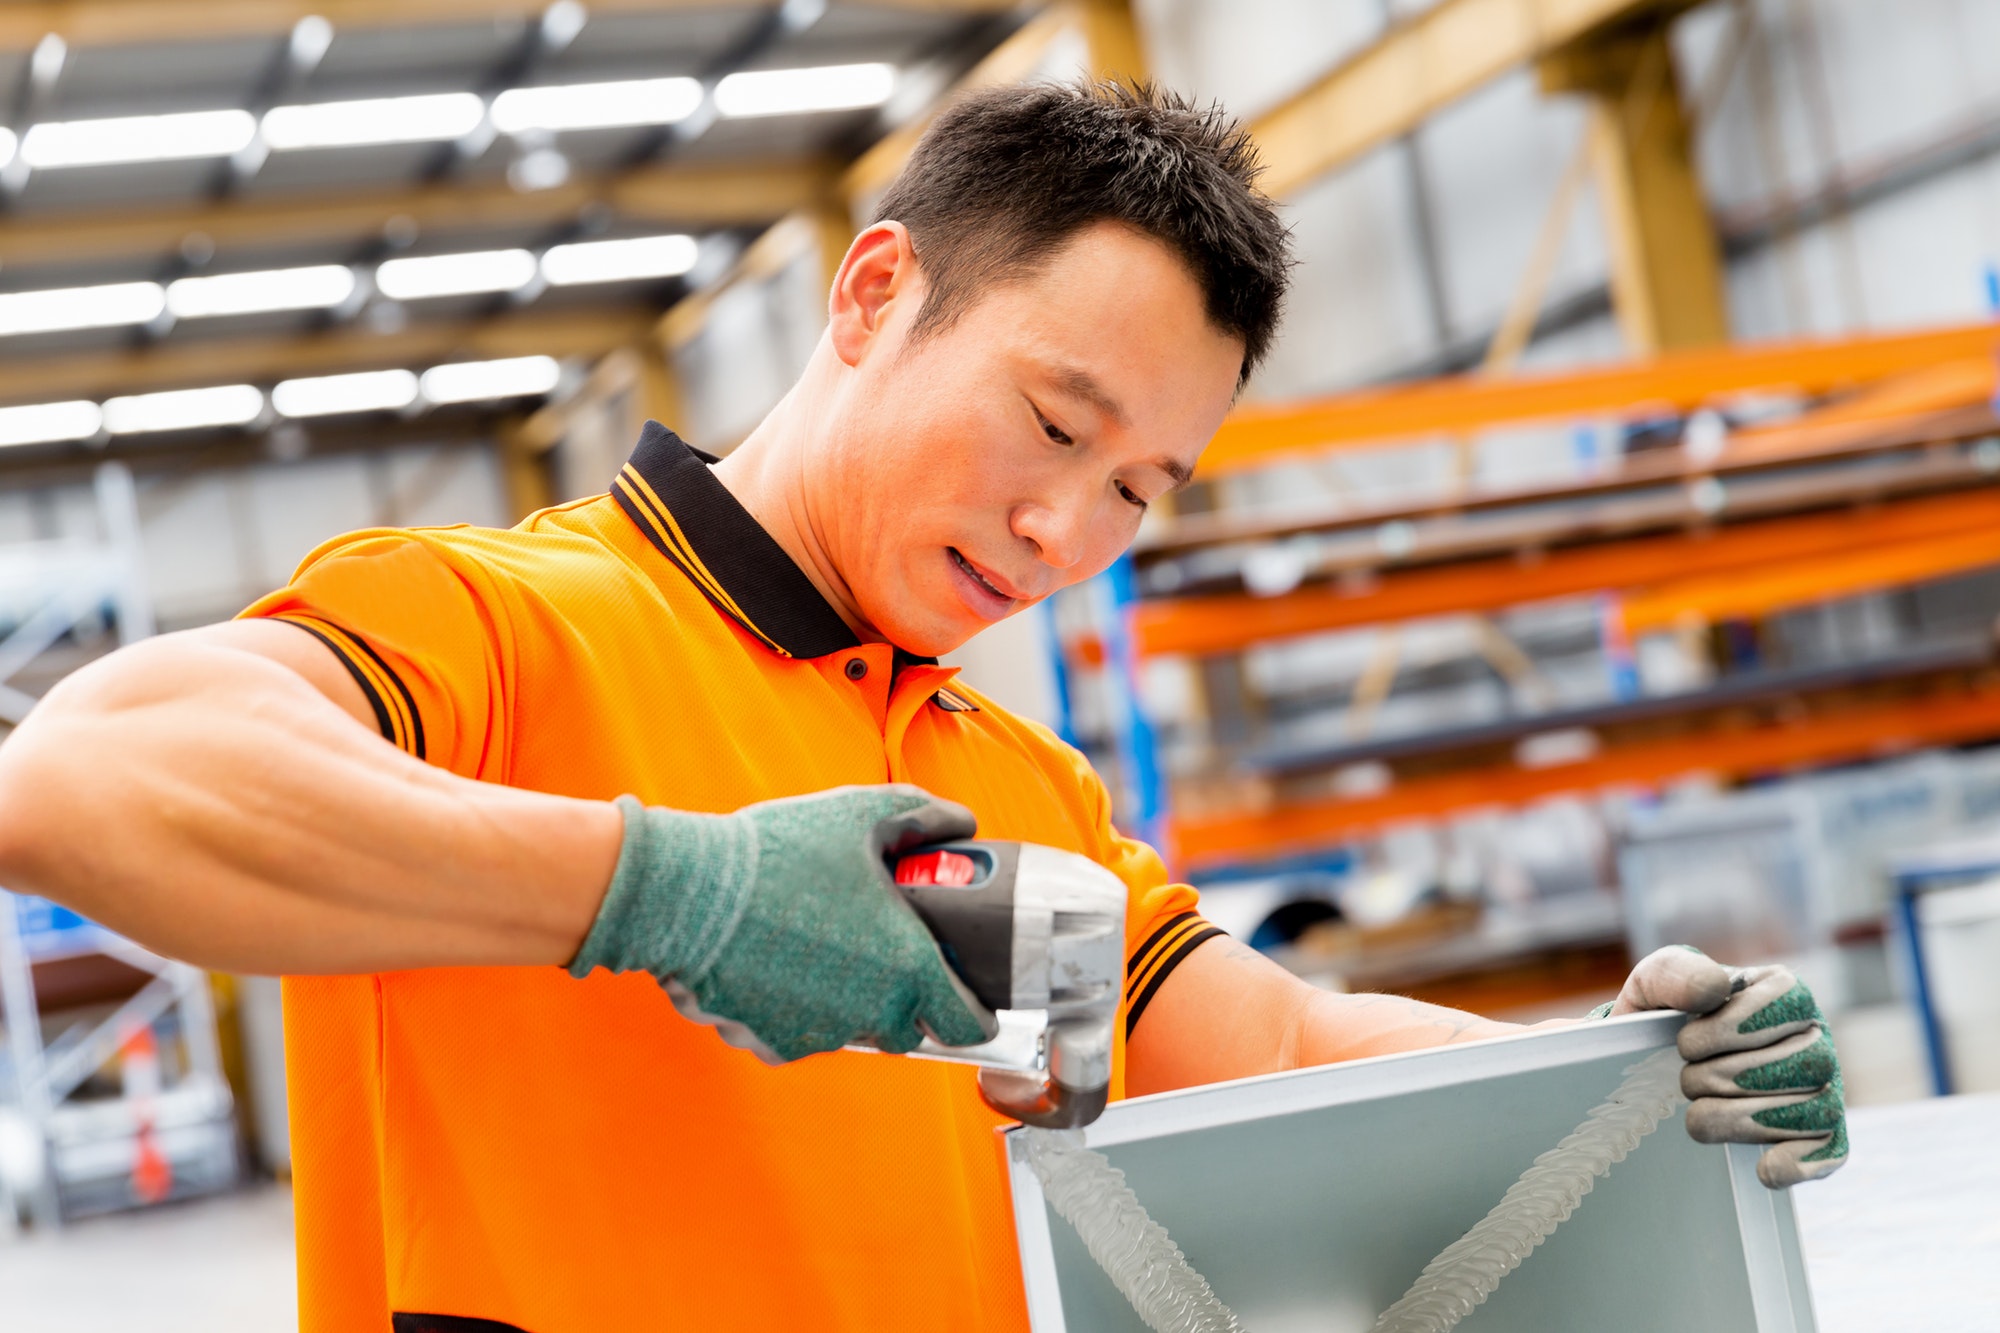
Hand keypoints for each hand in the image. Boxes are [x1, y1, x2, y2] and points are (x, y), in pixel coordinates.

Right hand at [569, 785, 996, 1061]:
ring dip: (848, 1002)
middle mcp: (871, 1013)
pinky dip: (797, 1010)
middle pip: (908, 1030)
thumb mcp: (862, 814)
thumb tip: (962, 822)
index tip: (964, 996)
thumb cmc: (779, 853)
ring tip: (819, 945)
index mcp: (908, 967)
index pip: (966, 1024)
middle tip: (882, 954)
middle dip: (905, 1002)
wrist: (686, 894)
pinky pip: (800, 1036)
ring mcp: (820, 1036)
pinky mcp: (772, 1044)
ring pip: (852, 1032)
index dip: (971, 1011)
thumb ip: (924, 818)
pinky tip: (777, 964)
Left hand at [1600, 946, 1847, 1187]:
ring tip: (1699, 1114)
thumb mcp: (1656, 985)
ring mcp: (1823, 1090)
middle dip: (1732, 1076)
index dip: (1733, 1027)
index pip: (1789, 1002)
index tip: (1687, 1043)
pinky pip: (1830, 1152)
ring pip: (1815, 1109)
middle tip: (1689, 1081)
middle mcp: (1815, 1040)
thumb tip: (1714, 987)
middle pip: (1806, 1061)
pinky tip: (1763, 1167)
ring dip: (1746, 1118)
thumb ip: (1678, 973)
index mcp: (1785, 994)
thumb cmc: (1666, 1020)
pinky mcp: (1818, 1136)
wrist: (1654, 1068)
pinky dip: (1799, 1162)